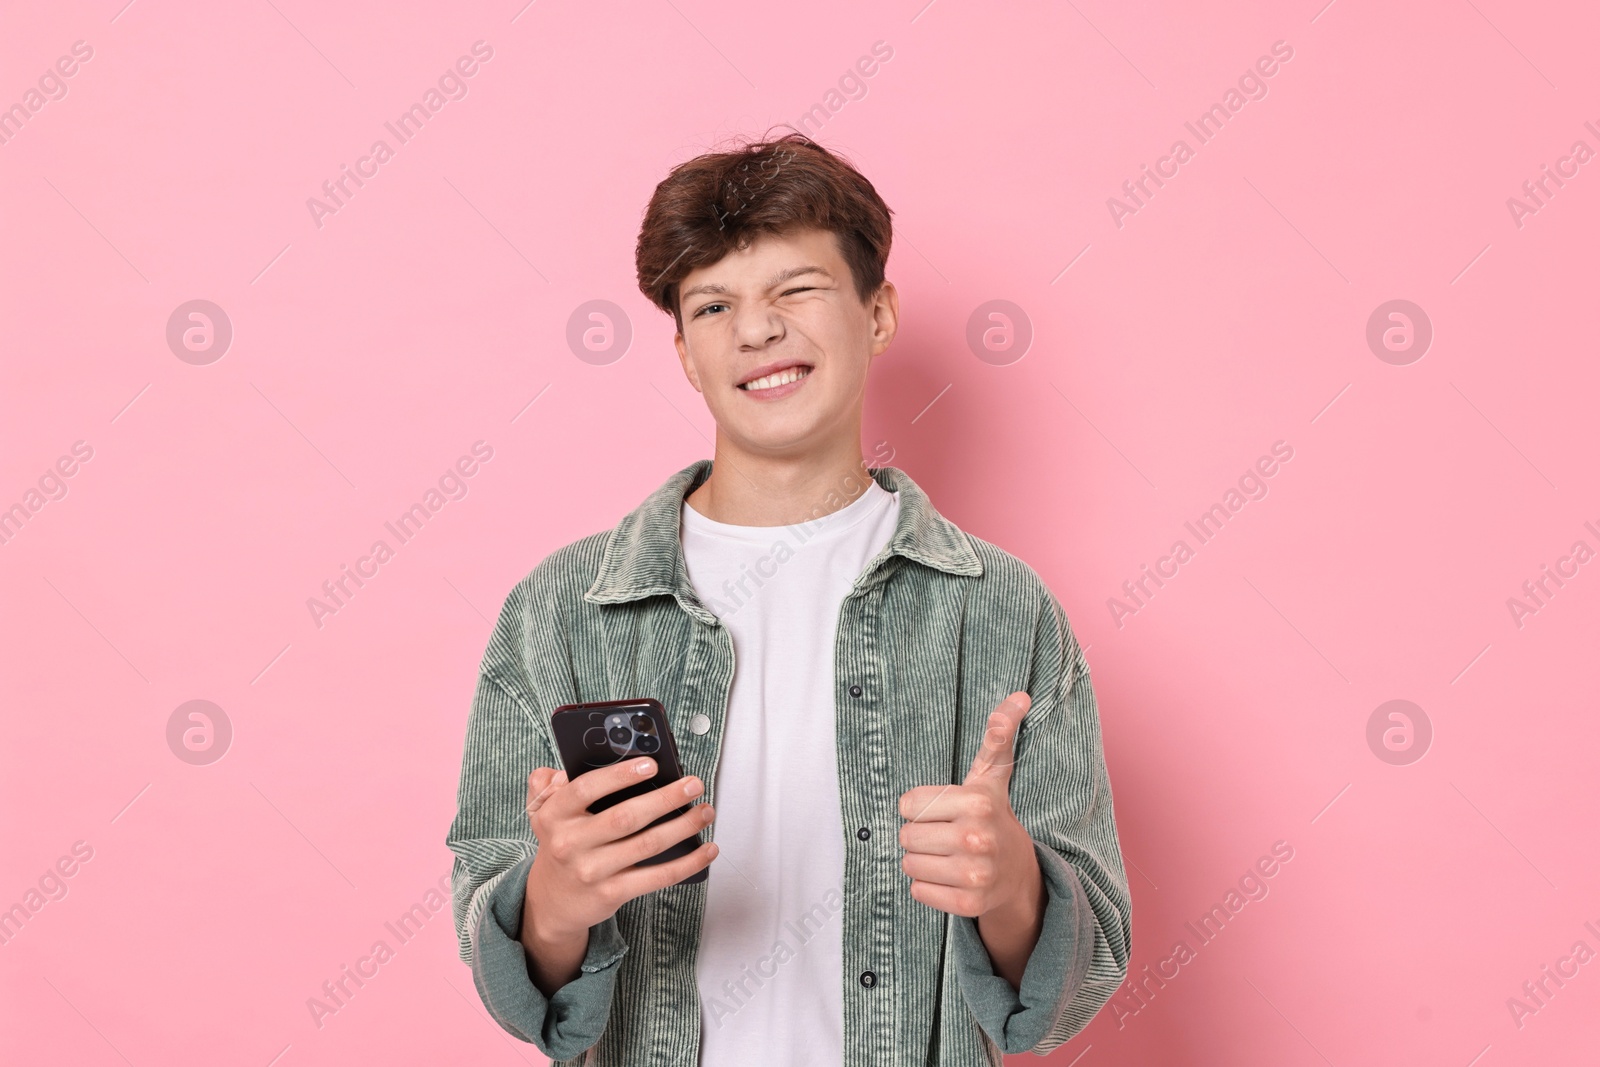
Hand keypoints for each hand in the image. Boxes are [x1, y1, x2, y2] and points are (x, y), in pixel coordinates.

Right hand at [522, 758, 717, 944]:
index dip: (620, 775)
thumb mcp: (544, 812)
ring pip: (647, 844)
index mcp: (556, 815)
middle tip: (693, 784)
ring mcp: (592, 871)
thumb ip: (546, 784)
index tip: (652, 765)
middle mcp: (570, 843)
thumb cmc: (561, 844)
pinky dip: (688, 863)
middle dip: (665, 798)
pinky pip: (658, 877)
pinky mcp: (612, 893)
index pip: (586, 789)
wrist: (553, 900)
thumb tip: (565, 767)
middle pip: (626, 817)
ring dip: (683, 826)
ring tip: (705, 811)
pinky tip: (707, 849)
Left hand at [898, 692, 1041, 920]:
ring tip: (949, 857)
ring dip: (922, 862)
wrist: (1018, 872)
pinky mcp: (969, 905)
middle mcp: (977, 838)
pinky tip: (951, 878)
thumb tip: (1020, 696)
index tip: (945, 811)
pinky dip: (927, 887)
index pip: (907, 804)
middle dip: (920, 835)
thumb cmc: (993, 816)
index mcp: (977, 802)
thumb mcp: (991, 776)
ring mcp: (975, 874)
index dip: (919, 807)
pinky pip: (918, 892)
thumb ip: (997, 736)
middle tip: (947, 836)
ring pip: (909, 865)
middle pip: (906, 836)